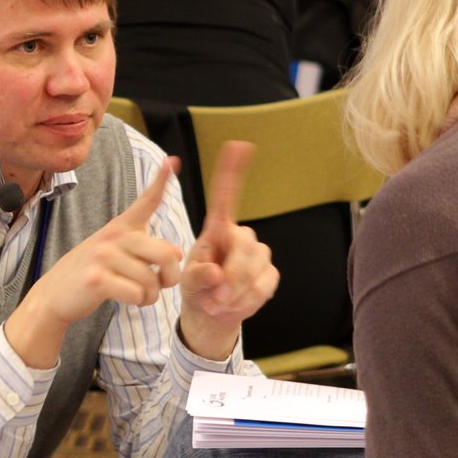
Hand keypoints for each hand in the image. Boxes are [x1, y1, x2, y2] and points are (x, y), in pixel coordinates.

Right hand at [5, 158, 184, 368]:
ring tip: (137, 295)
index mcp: (121, 227)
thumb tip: (177, 251)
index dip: (161, 181)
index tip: (172, 161)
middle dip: (172, 276)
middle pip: (167, 254)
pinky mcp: (97, 279)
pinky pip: (137, 294)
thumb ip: (146, 249)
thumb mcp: (116, 252)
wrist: (54, 294)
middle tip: (162, 285)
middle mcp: (113, 236)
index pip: (145, 202)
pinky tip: (127, 300)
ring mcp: (103, 256)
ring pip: (152, 281)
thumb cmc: (93, 273)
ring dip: (150, 296)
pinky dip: (138, 302)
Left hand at [179, 141, 277, 358]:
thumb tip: (215, 273)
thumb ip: (198, 276)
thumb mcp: (188, 281)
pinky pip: (265, 284)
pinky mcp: (269, 273)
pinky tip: (235, 304)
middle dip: (232, 276)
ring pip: (256, 267)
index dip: (231, 171)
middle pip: (246, 246)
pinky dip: (248, 300)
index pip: (225, 195)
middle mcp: (240, 235)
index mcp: (217, 229)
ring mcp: (258, 253)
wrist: (211, 312)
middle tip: (215, 298)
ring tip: (218, 302)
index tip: (238, 145)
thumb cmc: (197, 288)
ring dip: (236, 292)